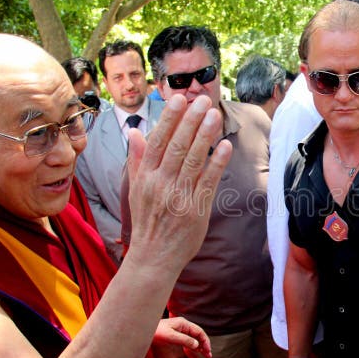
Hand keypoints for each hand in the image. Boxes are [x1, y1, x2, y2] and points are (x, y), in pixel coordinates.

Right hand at [124, 94, 231, 276]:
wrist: (153, 258)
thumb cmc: (147, 222)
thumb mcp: (136, 190)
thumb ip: (136, 160)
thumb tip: (133, 133)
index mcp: (144, 177)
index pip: (157, 141)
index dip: (169, 119)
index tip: (178, 99)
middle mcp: (160, 184)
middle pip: (176, 146)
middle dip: (190, 120)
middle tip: (202, 100)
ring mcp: (178, 197)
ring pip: (192, 160)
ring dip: (204, 135)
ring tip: (214, 114)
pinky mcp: (196, 209)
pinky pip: (208, 181)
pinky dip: (216, 163)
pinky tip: (225, 146)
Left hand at [154, 316, 210, 357]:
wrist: (144, 331)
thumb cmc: (156, 332)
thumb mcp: (171, 336)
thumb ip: (184, 340)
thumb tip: (196, 345)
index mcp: (183, 324)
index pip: (199, 332)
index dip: (205, 341)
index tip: (207, 350)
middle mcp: (183, 326)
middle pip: (198, 335)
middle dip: (204, 344)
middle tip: (208, 355)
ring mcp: (180, 330)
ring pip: (194, 338)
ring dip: (200, 346)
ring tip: (205, 354)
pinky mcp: (176, 335)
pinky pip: (188, 340)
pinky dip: (194, 346)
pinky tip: (196, 351)